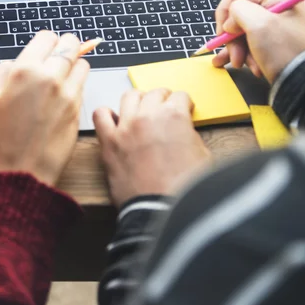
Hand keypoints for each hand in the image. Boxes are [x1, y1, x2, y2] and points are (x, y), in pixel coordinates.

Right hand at [0, 31, 89, 185]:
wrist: (20, 173)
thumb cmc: (0, 141)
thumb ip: (6, 75)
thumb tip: (15, 64)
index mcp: (24, 71)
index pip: (47, 37)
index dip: (46, 42)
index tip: (44, 49)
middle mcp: (49, 77)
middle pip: (70, 44)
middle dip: (65, 47)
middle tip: (59, 56)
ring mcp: (68, 93)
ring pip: (82, 63)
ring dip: (74, 65)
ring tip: (62, 77)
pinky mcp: (79, 108)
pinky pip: (83, 85)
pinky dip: (77, 85)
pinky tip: (63, 96)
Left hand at [93, 89, 209, 206]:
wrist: (162, 212)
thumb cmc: (184, 189)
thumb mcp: (203, 156)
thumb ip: (190, 135)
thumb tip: (183, 131)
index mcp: (174, 116)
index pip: (179, 96)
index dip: (183, 104)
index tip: (183, 109)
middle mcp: (148, 116)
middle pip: (155, 93)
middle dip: (163, 99)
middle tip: (164, 109)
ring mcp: (126, 127)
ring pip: (129, 96)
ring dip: (138, 100)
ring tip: (141, 110)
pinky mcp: (109, 142)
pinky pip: (100, 115)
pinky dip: (106, 114)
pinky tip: (115, 121)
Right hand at [212, 0, 304, 82]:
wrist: (304, 82)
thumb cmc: (285, 51)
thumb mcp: (258, 25)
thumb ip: (237, 12)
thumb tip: (230, 22)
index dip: (225, 13)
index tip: (223, 34)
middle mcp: (278, 4)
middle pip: (239, 14)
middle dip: (233, 37)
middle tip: (235, 55)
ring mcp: (276, 21)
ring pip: (243, 29)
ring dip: (238, 48)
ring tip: (242, 63)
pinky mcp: (274, 38)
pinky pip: (251, 40)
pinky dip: (245, 52)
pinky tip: (243, 64)